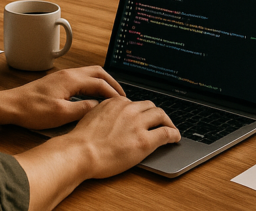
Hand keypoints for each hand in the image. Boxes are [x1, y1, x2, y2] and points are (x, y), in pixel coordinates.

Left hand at [4, 66, 124, 129]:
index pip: (100, 83)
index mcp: (71, 79)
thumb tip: (99, 106)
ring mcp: (62, 76)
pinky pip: (81, 78)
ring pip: (89, 73)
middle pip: (98, 72)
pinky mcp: (57, 81)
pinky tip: (92, 96)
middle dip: (112, 83)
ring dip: (102, 82)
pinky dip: (92, 84)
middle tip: (122, 96)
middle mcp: (68, 74)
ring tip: (110, 95)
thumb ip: (83, 109)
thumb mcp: (61, 114)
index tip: (123, 103)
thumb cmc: (32, 110)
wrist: (10, 105)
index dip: (114, 93)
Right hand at [63, 96, 180, 178]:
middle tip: (160, 122)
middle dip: (157, 114)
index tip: (144, 116)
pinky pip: (166, 133)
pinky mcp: (144, 141)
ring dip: (167, 121)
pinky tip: (175, 138)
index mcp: (116, 102)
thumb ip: (106, 113)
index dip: (142, 111)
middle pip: (150, 106)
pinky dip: (174, 134)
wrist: (80, 152)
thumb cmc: (82, 140)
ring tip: (170, 128)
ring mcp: (138, 124)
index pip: (135, 103)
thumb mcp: (92, 116)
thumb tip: (113, 118)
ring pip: (161, 115)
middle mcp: (129, 109)